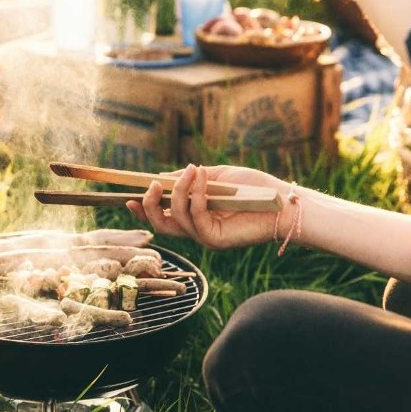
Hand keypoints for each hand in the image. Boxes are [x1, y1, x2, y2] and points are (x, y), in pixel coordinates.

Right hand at [126, 164, 290, 250]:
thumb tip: (163, 177)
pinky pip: (195, 217)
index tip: (129, 198)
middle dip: (151, 205)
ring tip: (190, 171)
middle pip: (161, 225)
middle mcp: (197, 231)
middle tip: (152, 185)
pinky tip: (200, 178)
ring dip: (179, 192)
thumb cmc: (253, 187)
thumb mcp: (216, 177)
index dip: (144, 210)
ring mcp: (205, 237)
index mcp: (195, 217)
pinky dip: (194, 195)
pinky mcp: (216, 239)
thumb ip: (191, 179)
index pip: (163, 218)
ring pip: (176, 219)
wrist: (281, 201)